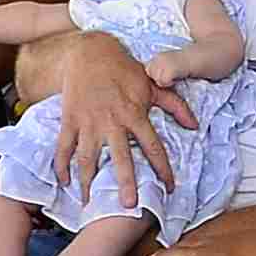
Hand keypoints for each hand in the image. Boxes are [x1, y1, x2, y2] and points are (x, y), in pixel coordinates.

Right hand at [48, 33, 191, 197]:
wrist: (90, 51)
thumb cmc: (124, 68)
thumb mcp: (153, 85)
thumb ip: (175, 106)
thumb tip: (195, 125)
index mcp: (135, 114)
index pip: (153, 147)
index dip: (163, 169)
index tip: (169, 188)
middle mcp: (112, 121)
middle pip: (120, 158)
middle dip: (125, 182)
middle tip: (129, 205)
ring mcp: (88, 122)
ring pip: (87, 157)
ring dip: (88, 181)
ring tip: (88, 202)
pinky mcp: (69, 119)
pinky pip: (63, 146)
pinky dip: (61, 165)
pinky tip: (64, 182)